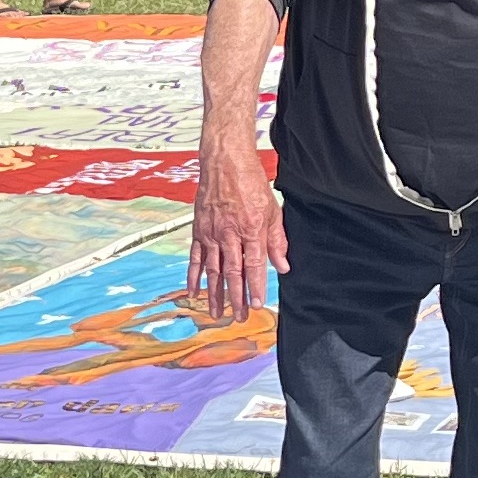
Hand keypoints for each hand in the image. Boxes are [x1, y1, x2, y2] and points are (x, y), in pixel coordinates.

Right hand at [186, 153, 283, 325]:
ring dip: (215, 293)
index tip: (258, 304)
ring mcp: (212, 233)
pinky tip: (194, 292)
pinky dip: (194, 276)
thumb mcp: (273, 209)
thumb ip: (277, 240)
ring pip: (214, 270)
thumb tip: (283, 266)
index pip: (255, 264)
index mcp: (251, 228)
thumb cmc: (250, 182)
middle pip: (233, 272)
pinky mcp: (199, 230)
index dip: (256, 286)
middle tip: (240, 316)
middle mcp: (229, 234)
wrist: (224, 161)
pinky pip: (196, 257)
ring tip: (218, 313)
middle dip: (237, 297)